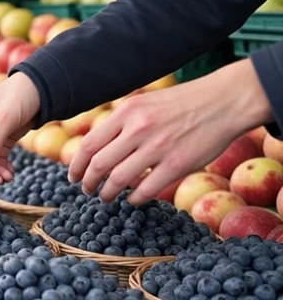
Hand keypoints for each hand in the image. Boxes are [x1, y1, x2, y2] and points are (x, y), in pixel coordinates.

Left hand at [69, 59, 272, 204]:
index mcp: (126, 112)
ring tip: (106, 197)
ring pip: (118, 180)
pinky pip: (146, 190)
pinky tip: (133, 199)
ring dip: (107, 194)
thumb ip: (119, 123)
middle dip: (88, 182)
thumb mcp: (143, 104)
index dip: (76, 165)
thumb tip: (93, 148)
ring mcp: (158, 147)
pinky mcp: (178, 164)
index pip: (88, 144)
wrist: (224, 100)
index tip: (73, 176)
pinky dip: (134, 199)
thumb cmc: (180, 104)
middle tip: (87, 190)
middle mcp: (138, 128)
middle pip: (98, 165)